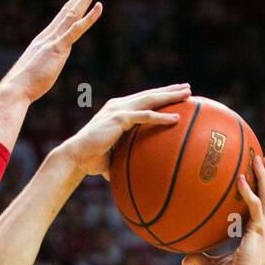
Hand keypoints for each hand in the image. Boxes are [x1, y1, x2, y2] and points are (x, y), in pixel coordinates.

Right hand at [0, 0, 102, 104]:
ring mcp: (53, 40)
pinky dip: (88, 17)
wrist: (16, 88)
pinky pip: (76, 30)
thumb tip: (45, 66)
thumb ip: (43, 63)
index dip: (72, 4)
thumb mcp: (36, 70)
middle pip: (68, 10)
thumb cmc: (24, 85)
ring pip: (72, 14)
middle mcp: (48, 35)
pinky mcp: (58, 48)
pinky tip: (99, 6)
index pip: (61, 18)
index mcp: (44, 40)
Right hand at [63, 84, 191, 178]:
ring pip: (150, 100)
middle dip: (169, 90)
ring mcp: (119, 110)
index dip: (159, 96)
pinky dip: (161, 116)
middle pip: (149, 95)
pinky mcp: (119, 118)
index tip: (175, 95)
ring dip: (170, 96)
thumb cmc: (92, 160)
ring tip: (188, 93)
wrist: (76, 157)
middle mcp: (119, 105)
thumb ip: (125, 158)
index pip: (142, 100)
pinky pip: (145, 116)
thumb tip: (135, 176)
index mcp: (117, 110)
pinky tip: (176, 118)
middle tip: (188, 88)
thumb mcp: (113, 155)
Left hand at [183, 155, 264, 264]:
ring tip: (259, 157)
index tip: (259, 175)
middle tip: (264, 157)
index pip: (264, 206)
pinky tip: (240, 178)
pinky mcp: (260, 230)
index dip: (263, 190)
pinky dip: (249, 191)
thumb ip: (198, 258)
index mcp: (258, 231)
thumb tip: (183, 260)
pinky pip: (255, 205)